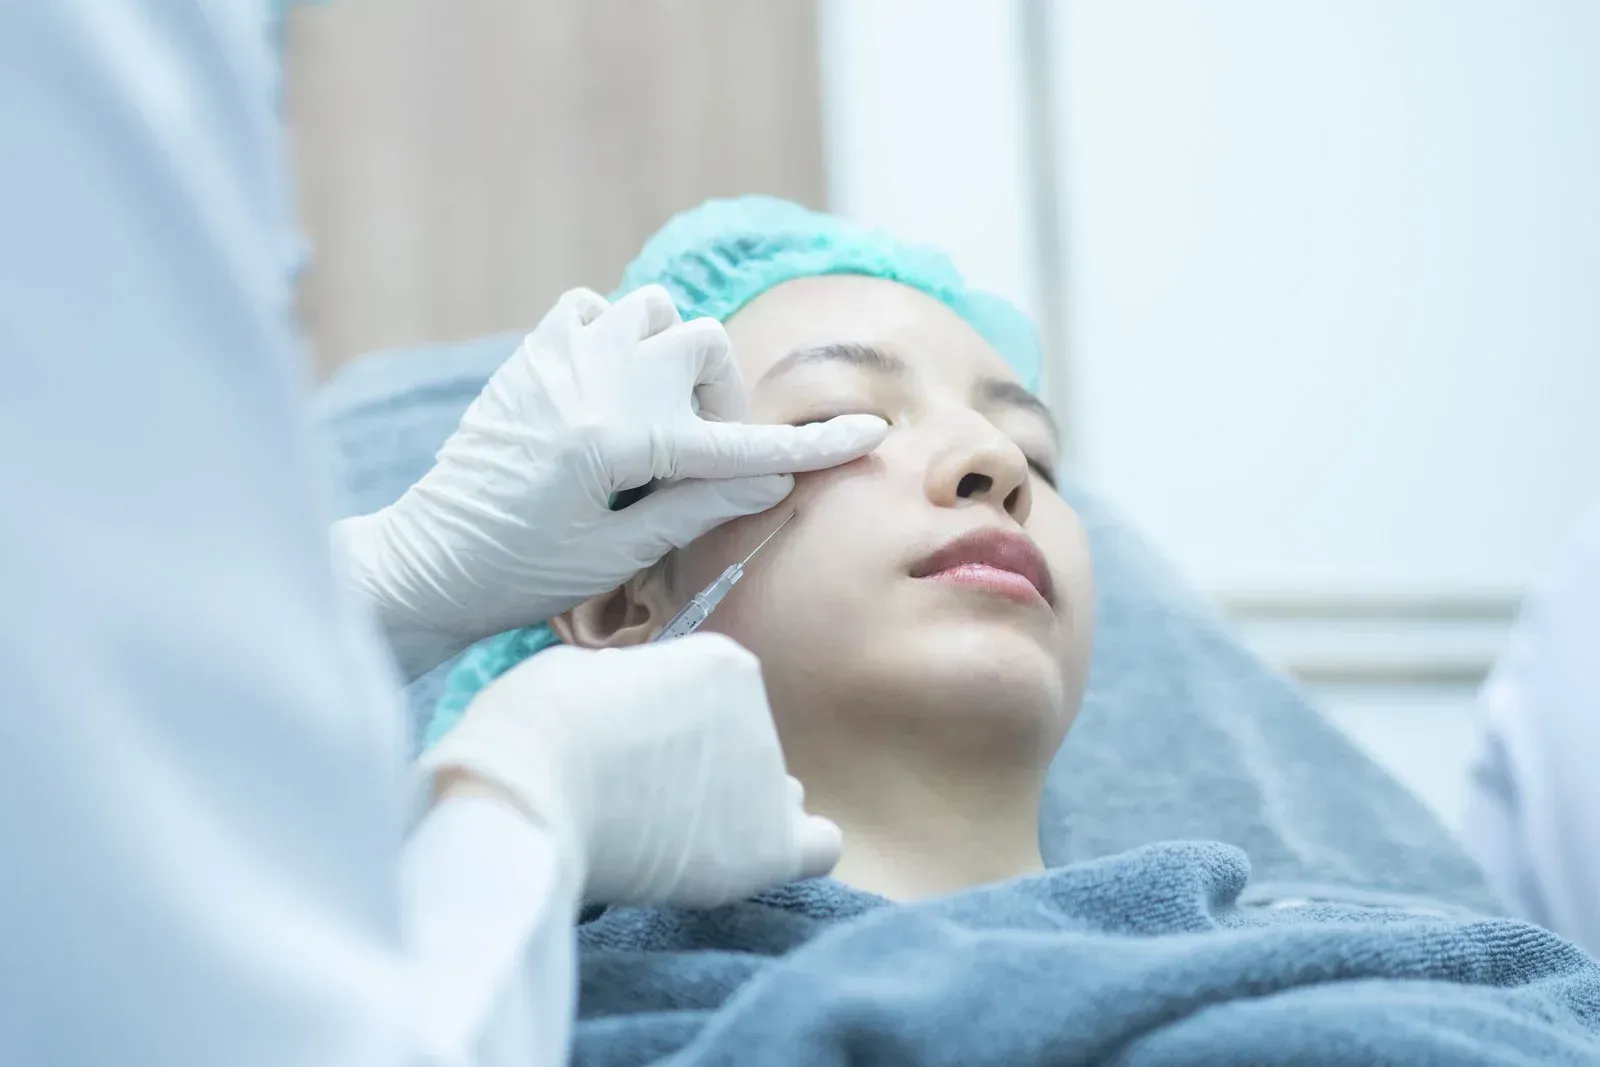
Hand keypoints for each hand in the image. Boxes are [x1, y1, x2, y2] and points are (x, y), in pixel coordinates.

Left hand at [335, 286, 885, 679]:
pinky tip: (608, 388)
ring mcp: (557, 358)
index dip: (809, 443)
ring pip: (654, 310)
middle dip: (719, 396)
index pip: (736, 441)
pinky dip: (617, 335)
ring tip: (652, 417)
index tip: (866, 434)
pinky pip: (594, 307)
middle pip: (703, 344)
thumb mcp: (617, 554)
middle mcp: (591, 382)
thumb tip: (773, 479)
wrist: (427, 563)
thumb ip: (697, 507)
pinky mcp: (531, 355)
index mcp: (616, 441)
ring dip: (673, 356)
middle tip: (693, 455)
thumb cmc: (520, 574)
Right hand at [417, 635, 839, 907]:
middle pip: (745, 751)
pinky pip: (816, 848)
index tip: (631, 753)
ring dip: (740, 812)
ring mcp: (769, 781)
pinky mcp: (768, 845)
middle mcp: (760, 714)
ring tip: (682, 838)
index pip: (714, 699)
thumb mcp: (585, 673)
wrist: (533, 788)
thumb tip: (634, 707)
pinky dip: (794, 850)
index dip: (672, 728)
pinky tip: (752, 858)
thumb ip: (631, 688)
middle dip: (708, 773)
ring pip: (773, 800)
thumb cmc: (536, 723)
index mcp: (720, 661)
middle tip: (649, 802)